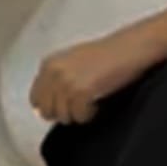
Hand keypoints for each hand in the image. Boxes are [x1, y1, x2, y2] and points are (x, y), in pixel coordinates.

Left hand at [29, 10, 166, 124]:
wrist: (132, 48)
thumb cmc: (108, 55)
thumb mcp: (74, 63)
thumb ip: (57, 80)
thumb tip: (46, 109)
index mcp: (48, 63)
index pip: (35, 98)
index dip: (52, 105)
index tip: (69, 103)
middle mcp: (53, 71)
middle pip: (47, 111)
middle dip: (64, 112)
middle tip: (83, 103)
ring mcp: (66, 82)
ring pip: (63, 117)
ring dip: (79, 113)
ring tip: (93, 99)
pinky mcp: (80, 92)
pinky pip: (80, 117)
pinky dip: (91, 114)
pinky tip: (100, 101)